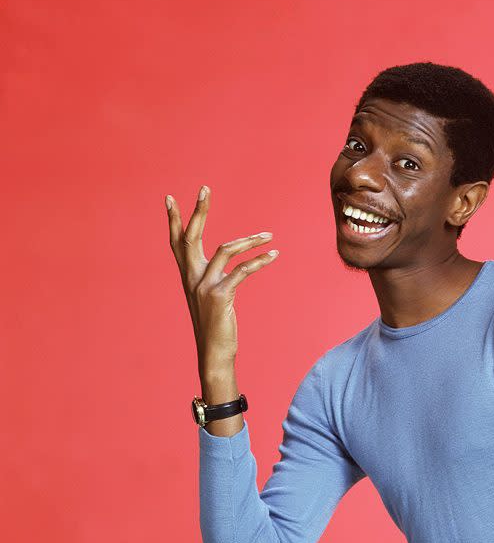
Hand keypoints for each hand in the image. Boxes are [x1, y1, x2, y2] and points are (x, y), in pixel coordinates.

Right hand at [166, 185, 278, 369]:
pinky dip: (260, 261)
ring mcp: (204, 286)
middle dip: (198, 211)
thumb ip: (211, 279)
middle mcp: (192, 279)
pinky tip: (273, 256)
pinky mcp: (220, 296)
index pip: (177, 243)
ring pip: (226, 250)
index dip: (174, 221)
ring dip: (250, 241)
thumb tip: (224, 264)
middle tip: (205, 189)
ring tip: (269, 236)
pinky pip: (243, 271)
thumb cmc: (216, 327)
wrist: (214, 353)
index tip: (170, 198)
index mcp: (188, 277)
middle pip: (191, 237)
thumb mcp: (210, 299)